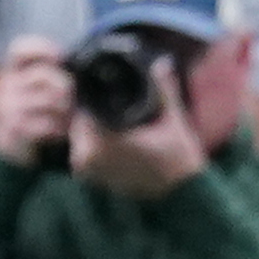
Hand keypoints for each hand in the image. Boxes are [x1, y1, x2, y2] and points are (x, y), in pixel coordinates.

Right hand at [0, 35, 72, 163]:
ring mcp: (8, 107)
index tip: (61, 56)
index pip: (20, 50)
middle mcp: (7, 86)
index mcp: (13, 71)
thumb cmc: (34, 114)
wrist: (15, 149)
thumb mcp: (40, 90)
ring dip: (66, 111)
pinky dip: (59, 128)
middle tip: (74, 99)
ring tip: (69, 119)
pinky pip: (46, 123)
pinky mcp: (14, 128)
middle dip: (66, 86)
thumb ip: (53, 74)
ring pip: (48, 100)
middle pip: (43, 75)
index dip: (41, 48)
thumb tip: (75, 65)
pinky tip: (60, 132)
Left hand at [69, 57, 210, 199]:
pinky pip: (81, 150)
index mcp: (105, 140)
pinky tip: (113, 137)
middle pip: (78, 120)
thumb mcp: (173, 120)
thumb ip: (164, 90)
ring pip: (78, 134)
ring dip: (91, 127)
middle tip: (115, 105)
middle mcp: (90, 156)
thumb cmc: (178, 157)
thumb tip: (161, 63)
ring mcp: (87, 169)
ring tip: (115, 121)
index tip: (109, 89)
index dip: (93, 95)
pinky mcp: (88, 177)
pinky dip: (92, 142)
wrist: (180, 195)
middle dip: (92, 111)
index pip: (83, 108)